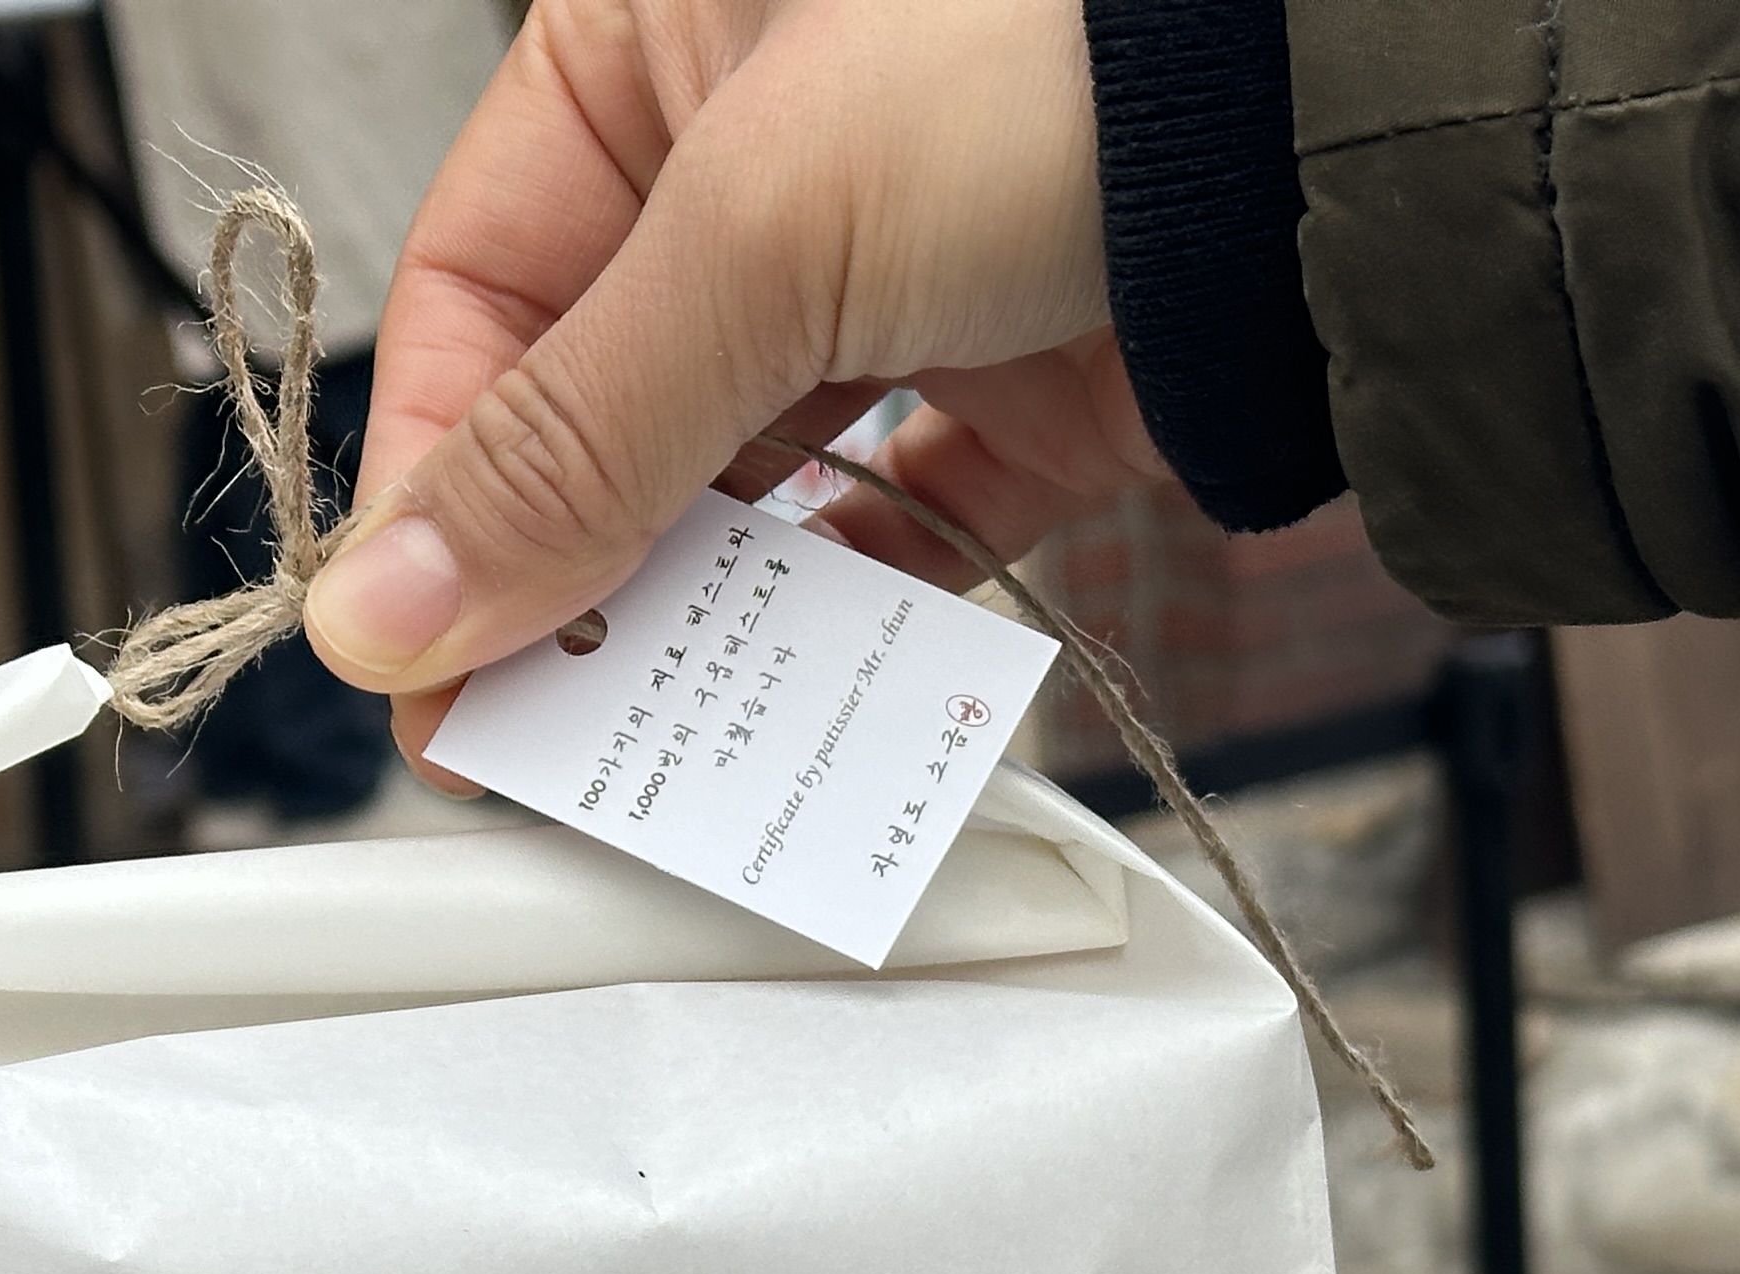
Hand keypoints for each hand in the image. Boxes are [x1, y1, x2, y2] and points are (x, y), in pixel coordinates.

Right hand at [300, 0, 1162, 773]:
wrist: (1350, 115)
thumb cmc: (1066, 51)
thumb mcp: (762, 234)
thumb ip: (574, 443)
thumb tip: (389, 607)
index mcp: (649, 54)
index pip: (477, 297)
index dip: (435, 483)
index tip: (411, 646)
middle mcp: (758, 165)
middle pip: (596, 415)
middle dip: (557, 577)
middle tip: (522, 735)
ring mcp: (891, 286)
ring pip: (737, 493)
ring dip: (690, 623)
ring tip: (649, 739)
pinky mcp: (1014, 396)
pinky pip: (890, 537)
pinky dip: (842, 629)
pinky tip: (795, 700)